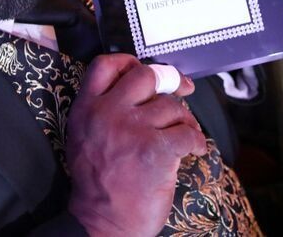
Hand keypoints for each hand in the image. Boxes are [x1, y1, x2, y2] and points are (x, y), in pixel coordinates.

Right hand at [66, 54, 205, 236]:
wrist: (102, 225)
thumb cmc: (99, 184)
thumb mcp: (85, 137)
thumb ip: (103, 109)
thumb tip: (143, 89)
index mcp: (86, 108)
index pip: (105, 65)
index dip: (129, 62)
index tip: (146, 72)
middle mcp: (106, 113)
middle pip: (145, 75)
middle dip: (169, 82)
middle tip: (181, 90)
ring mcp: (131, 130)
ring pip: (172, 106)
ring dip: (185, 119)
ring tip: (184, 135)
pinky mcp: (155, 150)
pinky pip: (188, 132)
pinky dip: (197, 141)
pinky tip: (194, 149)